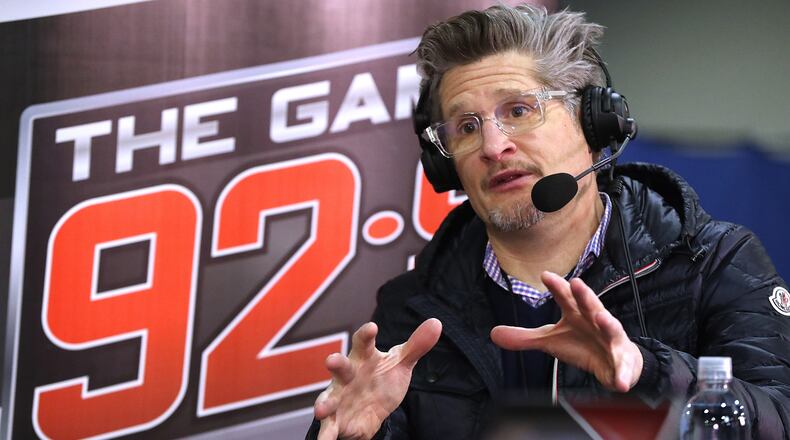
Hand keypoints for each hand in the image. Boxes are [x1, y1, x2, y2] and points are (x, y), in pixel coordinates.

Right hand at [314, 318, 441, 439]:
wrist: (372, 410)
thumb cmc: (382, 379)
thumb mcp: (401, 363)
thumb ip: (416, 345)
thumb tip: (436, 323)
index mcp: (364, 358)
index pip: (364, 344)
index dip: (366, 335)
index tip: (372, 327)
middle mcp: (348, 376)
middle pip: (341, 368)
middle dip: (336, 364)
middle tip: (331, 360)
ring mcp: (339, 398)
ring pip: (329, 398)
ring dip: (324, 403)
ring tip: (321, 409)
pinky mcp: (336, 420)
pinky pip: (328, 429)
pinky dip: (324, 436)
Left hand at [490, 271, 642, 391]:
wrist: (615, 359)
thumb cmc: (582, 342)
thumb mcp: (551, 339)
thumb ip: (525, 337)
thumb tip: (494, 334)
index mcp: (577, 314)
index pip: (566, 297)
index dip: (557, 286)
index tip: (545, 275)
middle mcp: (594, 322)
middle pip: (590, 305)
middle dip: (584, 295)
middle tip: (577, 284)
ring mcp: (610, 340)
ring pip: (611, 329)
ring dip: (608, 323)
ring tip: (603, 319)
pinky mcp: (621, 361)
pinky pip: (623, 368)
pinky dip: (623, 375)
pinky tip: (620, 382)